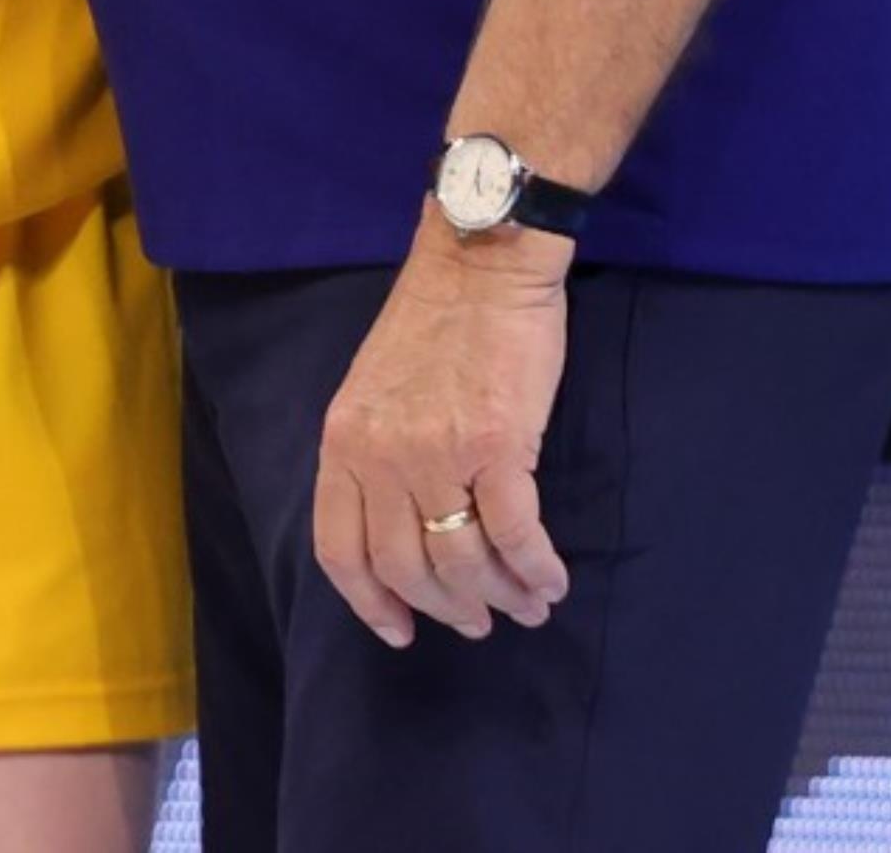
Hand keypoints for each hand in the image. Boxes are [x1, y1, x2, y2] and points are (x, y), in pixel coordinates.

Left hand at [313, 209, 572, 647]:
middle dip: (446, 609)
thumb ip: (374, 452)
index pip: (341, 549)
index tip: (400, 632)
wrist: (480, 258)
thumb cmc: (433, 318)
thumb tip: (400, 526)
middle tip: (477, 623)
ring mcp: (437, 452)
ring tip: (525, 605)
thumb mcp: (372, 387)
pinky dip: (534, 570)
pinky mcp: (497, 444)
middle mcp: (381, 455)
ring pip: (462, 562)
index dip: (370, 604)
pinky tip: (549, 581)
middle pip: (405, 568)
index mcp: (344, 440)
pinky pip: (515, 535)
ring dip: (498, 597)